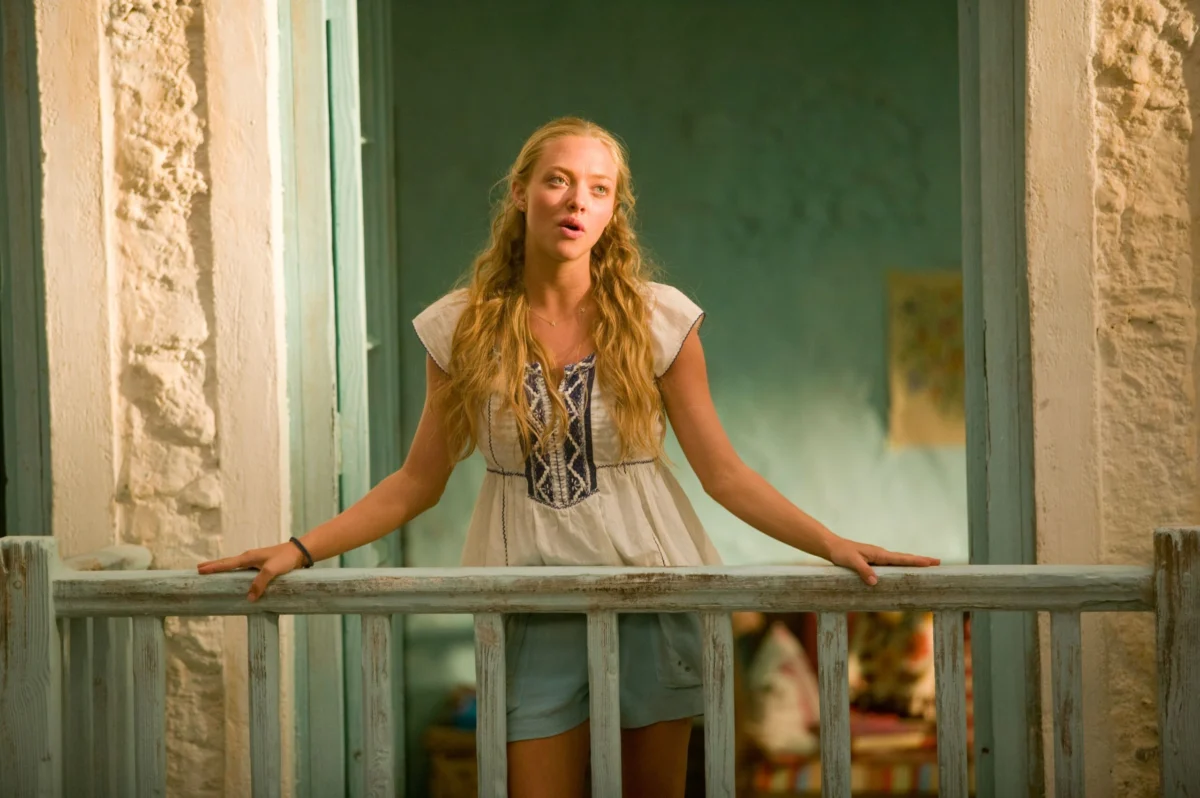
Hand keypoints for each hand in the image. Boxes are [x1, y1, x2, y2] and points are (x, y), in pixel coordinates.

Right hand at [197, 542, 306, 601]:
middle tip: (198, 568)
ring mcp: (255, 561)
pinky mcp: (261, 565)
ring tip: (212, 571)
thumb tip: (249, 598)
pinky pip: (242, 569)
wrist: (299, 552)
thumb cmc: (286, 559)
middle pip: (227, 562)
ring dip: (223, 568)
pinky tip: (234, 576)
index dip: (213, 567)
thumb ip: (260, 583)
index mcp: (249, 557)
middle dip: (213, 565)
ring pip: (234, 565)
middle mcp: (249, 558)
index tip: (199, 569)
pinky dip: (234, 571)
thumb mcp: (272, 571)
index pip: (227, 564)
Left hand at [824, 538, 939, 585]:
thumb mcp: (851, 561)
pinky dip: (901, 567)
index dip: (917, 561)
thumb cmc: (841, 553)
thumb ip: (863, 570)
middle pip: (905, 558)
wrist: (832, 547)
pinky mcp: (873, 561)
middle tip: (938, 562)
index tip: (932, 561)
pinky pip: (891, 565)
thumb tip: (876, 582)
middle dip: (921, 561)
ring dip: (912, 564)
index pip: (902, 558)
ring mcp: (878, 558)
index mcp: (879, 554)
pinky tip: (903, 572)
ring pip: (899, 561)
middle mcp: (881, 555)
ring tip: (926, 566)